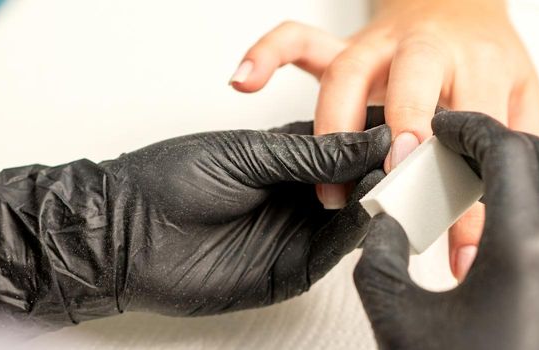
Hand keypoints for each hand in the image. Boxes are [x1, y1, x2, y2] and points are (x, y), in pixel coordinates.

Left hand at [0, 110, 389, 338]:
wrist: (125, 235)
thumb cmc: (170, 181)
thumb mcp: (247, 154)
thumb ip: (311, 153)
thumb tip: (369, 139)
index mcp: (289, 156)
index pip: (348, 143)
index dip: (378, 136)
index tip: (406, 128)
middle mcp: (300, 194)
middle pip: (360, 183)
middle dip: (387, 170)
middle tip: (413, 158)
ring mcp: (299, 233)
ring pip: (356, 218)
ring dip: (379, 201)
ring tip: (400, 182)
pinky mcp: (294, 270)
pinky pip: (335, 252)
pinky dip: (357, 234)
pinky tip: (371, 214)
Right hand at [229, 0, 538, 279]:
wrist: (459, 4)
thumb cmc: (486, 55)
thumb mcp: (522, 98)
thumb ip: (520, 145)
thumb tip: (516, 213)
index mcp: (477, 63)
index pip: (475, 129)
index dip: (469, 194)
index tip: (460, 250)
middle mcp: (425, 48)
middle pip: (411, 80)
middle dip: (403, 128)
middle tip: (394, 186)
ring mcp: (379, 46)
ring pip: (345, 72)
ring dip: (333, 129)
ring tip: (330, 190)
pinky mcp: (344, 46)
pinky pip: (298, 40)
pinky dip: (267, 55)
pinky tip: (246, 81)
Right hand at [353, 111, 538, 349]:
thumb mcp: (399, 317)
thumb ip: (382, 255)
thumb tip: (386, 221)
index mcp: (524, 247)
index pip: (507, 148)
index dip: (469, 127)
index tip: (443, 128)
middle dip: (499, 143)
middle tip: (457, 154)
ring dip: (534, 172)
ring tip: (486, 187)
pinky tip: (513, 228)